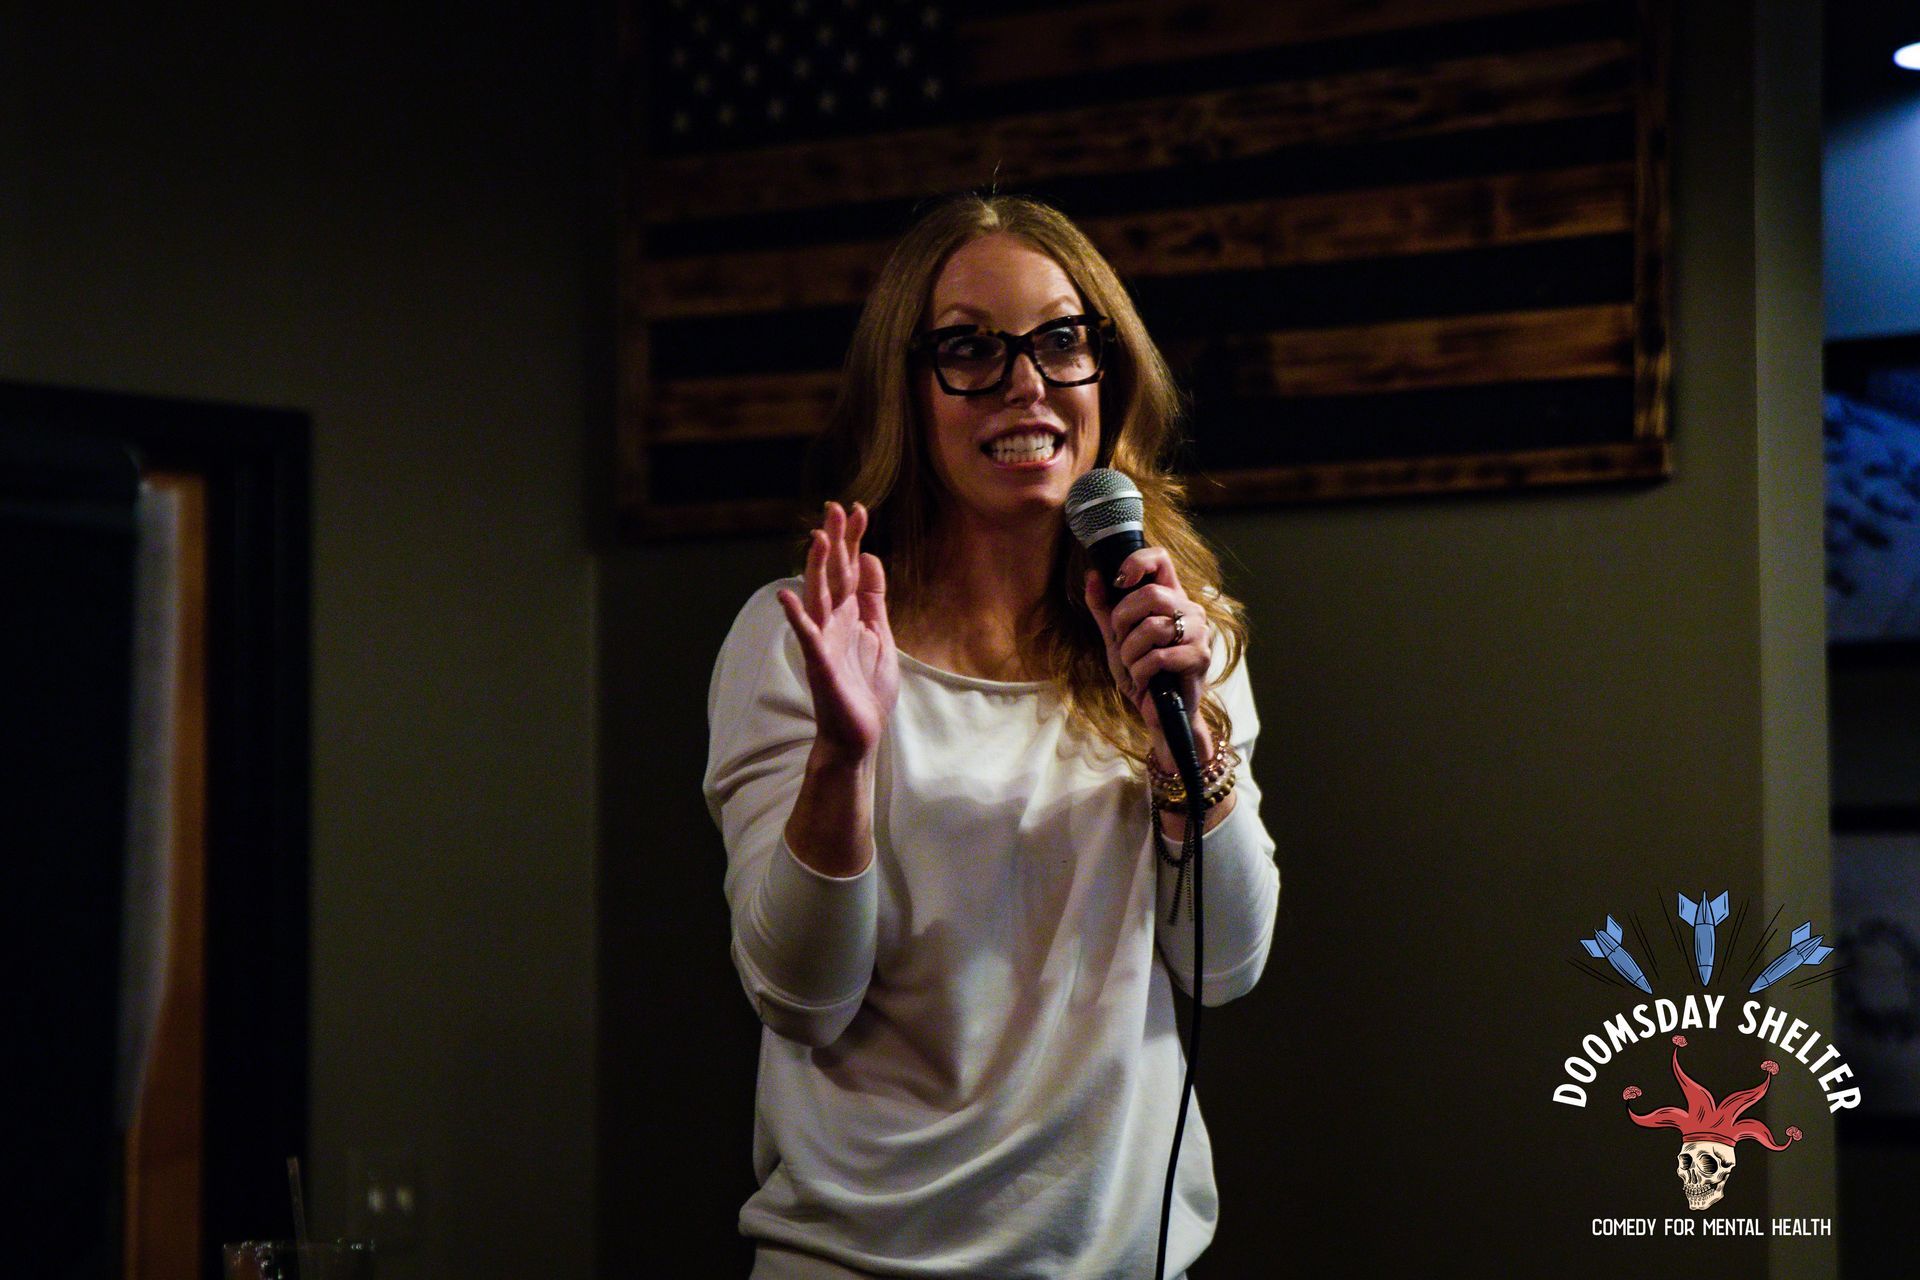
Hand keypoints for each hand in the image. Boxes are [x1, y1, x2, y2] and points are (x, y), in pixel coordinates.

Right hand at [778, 502, 898, 763]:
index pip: (851, 569)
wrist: (859, 733)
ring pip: (818, 596)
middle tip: (835, 508)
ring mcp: (823, 640)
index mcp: (849, 614)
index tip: (858, 510)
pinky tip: (786, 594)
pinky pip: (806, 635)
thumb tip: (870, 557)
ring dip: (817, 567)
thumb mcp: (880, 634)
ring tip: (818, 537)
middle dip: (835, 542)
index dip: (853, 540)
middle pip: (834, 574)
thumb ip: (873, 599)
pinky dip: (796, 615)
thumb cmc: (866, 687)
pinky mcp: (819, 663)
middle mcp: (833, 621)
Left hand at [1083, 548, 1212, 770]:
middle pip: (1151, 593)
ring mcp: (1199, 633)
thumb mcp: (1116, 638)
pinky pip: (1158, 656)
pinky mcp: (1200, 657)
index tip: (1118, 583)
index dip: (1137, 562)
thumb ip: (1104, 608)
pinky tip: (1145, 680)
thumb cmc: (1143, 673)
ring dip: (1130, 652)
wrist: (1162, 714)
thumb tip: (1092, 575)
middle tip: (1123, 642)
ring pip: (1152, 627)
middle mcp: (1190, 610)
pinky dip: (1141, 671)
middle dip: (1124, 620)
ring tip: (1134, 665)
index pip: (1160, 559)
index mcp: (1171, 598)